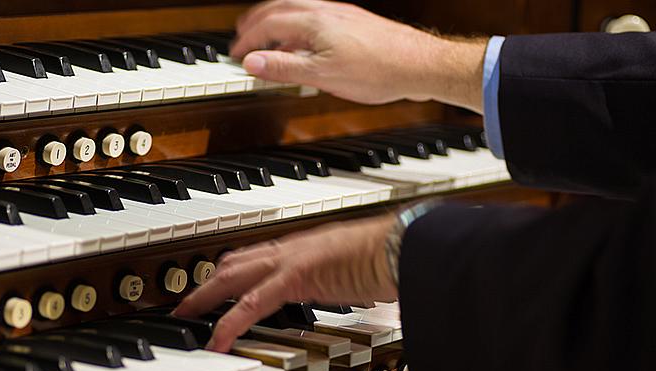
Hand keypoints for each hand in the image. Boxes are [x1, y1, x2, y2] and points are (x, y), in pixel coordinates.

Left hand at [173, 214, 397, 351]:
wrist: (406, 244)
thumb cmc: (394, 256)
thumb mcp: (361, 269)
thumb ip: (351, 279)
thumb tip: (359, 293)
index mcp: (307, 246)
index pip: (258, 254)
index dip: (232, 269)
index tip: (216, 282)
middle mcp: (293, 248)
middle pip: (235, 262)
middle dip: (205, 282)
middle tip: (184, 302)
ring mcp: (291, 259)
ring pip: (232, 277)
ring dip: (203, 297)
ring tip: (184, 318)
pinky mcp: (295, 277)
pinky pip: (252, 304)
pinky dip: (229, 324)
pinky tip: (216, 341)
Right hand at [231, 0, 487, 111]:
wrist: (419, 65)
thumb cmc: (379, 70)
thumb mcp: (324, 76)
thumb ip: (286, 68)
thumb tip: (254, 63)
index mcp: (313, 21)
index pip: (267, 24)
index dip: (247, 40)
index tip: (236, 54)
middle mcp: (325, 10)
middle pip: (279, 8)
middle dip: (256, 23)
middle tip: (242, 36)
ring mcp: (340, 14)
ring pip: (297, 9)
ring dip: (276, 21)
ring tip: (268, 39)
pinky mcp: (353, 21)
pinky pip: (314, 15)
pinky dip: (297, 25)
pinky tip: (305, 43)